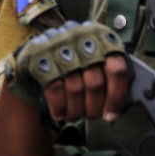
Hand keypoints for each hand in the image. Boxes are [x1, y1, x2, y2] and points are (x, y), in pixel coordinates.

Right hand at [5, 21, 129, 121]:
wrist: (36, 49)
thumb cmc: (73, 59)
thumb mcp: (94, 56)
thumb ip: (108, 74)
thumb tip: (118, 106)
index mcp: (101, 37)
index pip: (116, 69)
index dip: (116, 96)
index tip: (111, 114)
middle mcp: (80, 38)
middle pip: (95, 82)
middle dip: (94, 107)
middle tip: (92, 116)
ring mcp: (58, 46)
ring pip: (75, 88)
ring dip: (76, 110)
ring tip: (75, 117)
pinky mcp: (39, 56)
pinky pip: (55, 88)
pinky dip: (59, 106)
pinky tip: (60, 114)